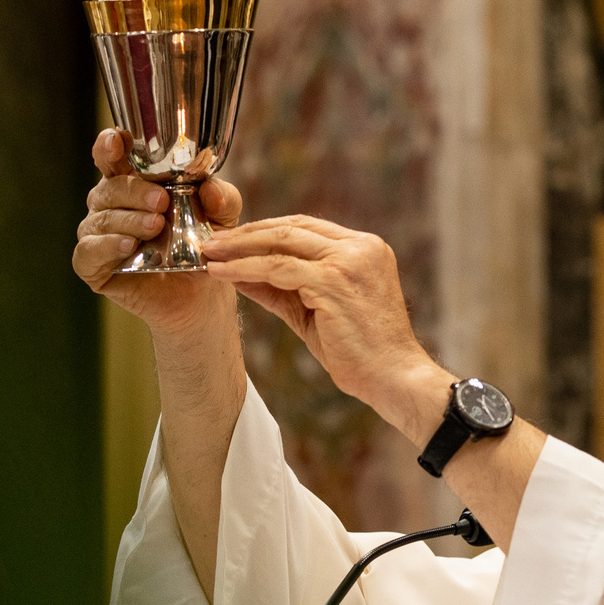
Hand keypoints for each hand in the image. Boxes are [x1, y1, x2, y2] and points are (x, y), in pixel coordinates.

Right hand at [73, 129, 244, 336]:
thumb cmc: (202, 246)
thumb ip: (222, 197)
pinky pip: (88, 252)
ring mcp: (98, 235)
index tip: (117, 141)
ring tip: (155, 226)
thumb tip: (210, 189)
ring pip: (101, 218)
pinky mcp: (93, 266)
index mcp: (133, 183)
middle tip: (161, 202)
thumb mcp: (222, 216)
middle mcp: (110, 205)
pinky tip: (127, 246)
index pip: (111, 156)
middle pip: (109, 187)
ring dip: (129, 220)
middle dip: (133, 191)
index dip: (109, 145)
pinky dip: (106, 246)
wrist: (201, 294)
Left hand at [202, 217, 448, 436]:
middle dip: (247, 233)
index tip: (235, 240)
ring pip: (281, 242)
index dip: (266, 230)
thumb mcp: (317, 311)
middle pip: (292, 227)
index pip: (307, 227)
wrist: (394, 378)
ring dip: (240, 248)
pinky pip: (277, 268)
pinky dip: (244, 269)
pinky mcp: (333, 281)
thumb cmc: (360, 352)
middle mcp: (360, 247)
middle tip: (213, 242)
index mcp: (365, 248)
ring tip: (209, 254)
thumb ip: (283, 289)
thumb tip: (240, 274)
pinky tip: (222, 274)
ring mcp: (348, 261)